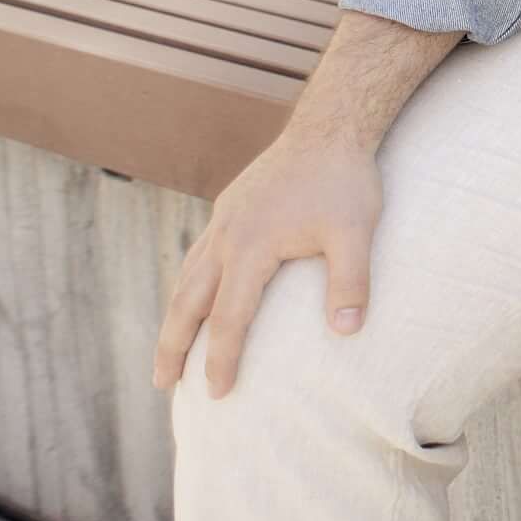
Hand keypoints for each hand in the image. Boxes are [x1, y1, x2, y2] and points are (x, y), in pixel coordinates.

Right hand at [155, 121, 384, 399]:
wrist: (329, 127)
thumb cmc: (345, 181)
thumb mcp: (356, 232)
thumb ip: (351, 282)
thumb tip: (346, 332)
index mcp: (250, 249)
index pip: (229, 319)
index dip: (221, 359)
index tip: (218, 394)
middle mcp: (226, 238)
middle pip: (187, 304)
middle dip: (173, 347)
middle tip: (163, 385)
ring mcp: (222, 221)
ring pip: (185, 278)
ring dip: (174, 318)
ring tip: (169, 351)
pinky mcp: (229, 209)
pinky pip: (198, 255)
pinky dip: (187, 284)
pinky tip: (194, 296)